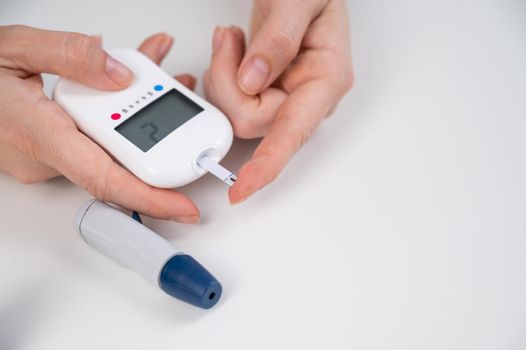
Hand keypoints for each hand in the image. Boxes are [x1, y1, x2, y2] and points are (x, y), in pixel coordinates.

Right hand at [0, 25, 198, 222]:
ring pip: (115, 147)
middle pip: (122, 161)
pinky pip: (100, 140)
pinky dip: (122, 116)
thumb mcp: (16, 48)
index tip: (184, 209)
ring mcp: (53, 158)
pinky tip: (132, 85)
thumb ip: (70, 55)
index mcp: (41, 135)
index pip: (105, 179)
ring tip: (164, 79)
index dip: (150, 199)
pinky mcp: (57, 151)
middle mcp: (50, 157)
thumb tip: (121, 74)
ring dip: (145, 117)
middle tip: (185, 99)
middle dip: (163, 135)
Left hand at [204, 0, 352, 203]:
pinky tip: (235, 48)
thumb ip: (278, 40)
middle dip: (227, 82)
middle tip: (229, 41)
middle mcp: (307, 96)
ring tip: (234, 38)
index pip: (293, 132)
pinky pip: (231, 100)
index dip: (267, 164)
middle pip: (250, 121)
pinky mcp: (267, 92)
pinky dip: (222, 74)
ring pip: (235, 113)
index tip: (242, 187)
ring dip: (223, 74)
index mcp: (326, 79)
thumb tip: (253, 81)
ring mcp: (286, 96)